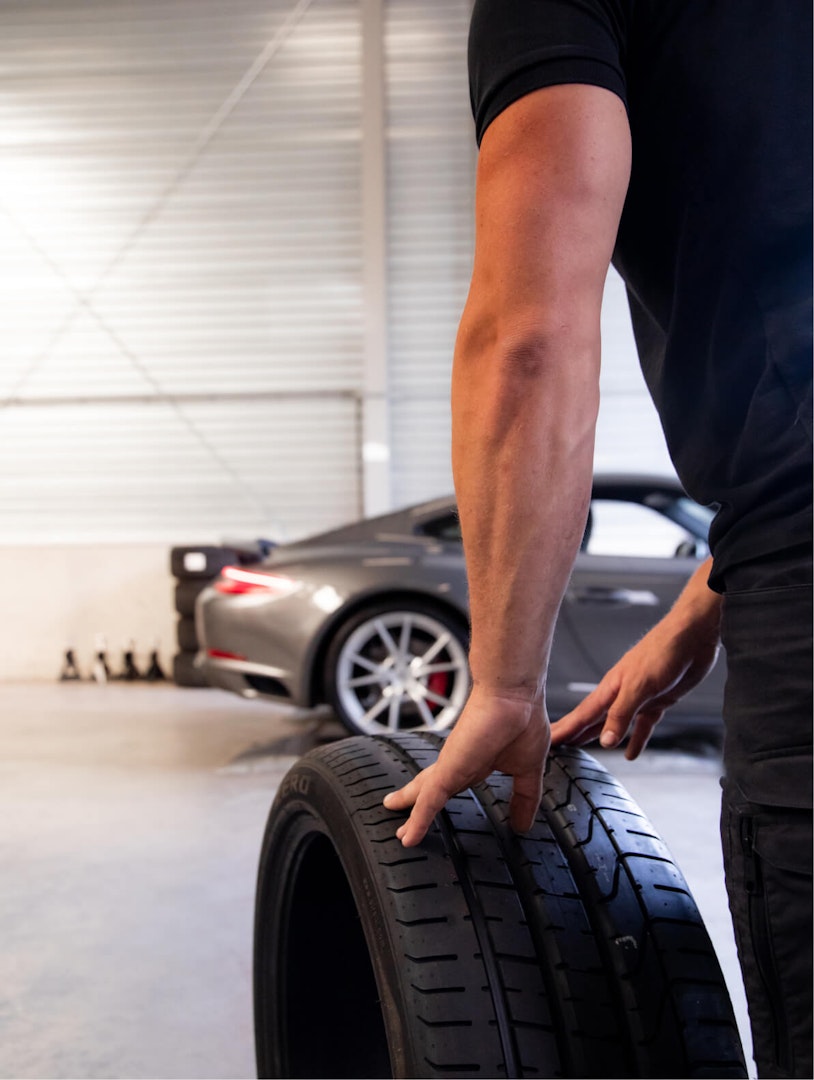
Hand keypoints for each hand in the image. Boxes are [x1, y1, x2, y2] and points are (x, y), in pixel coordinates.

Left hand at [382, 686, 550, 846]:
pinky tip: (409, 838)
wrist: (515, 695)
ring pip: (424, 796)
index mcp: (478, 764)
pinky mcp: (447, 770)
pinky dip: (418, 821)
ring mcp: (451, 767)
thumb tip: (524, 824)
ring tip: (401, 834)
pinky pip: (428, 801)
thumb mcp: (528, 769)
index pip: (457, 786)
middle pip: (433, 791)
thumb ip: (525, 797)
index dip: (452, 799)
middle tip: (405, 828)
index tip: (444, 815)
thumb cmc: (524, 718)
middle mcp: (460, 765)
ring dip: (412, 815)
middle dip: (418, 808)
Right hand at [550, 617, 720, 759]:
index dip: (565, 729)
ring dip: (601, 738)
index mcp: (610, 688)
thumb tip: (606, 741)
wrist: (692, 637)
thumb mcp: (639, 685)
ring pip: (614, 724)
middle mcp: (620, 694)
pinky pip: (642, 726)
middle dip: (575, 733)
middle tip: (556, 747)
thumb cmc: (663, 651)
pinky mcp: (657, 701)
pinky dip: (636, 740)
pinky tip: (631, 753)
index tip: (548, 741)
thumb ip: (621, 714)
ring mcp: (638, 698)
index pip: (581, 715)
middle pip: (593, 720)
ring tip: (585, 752)